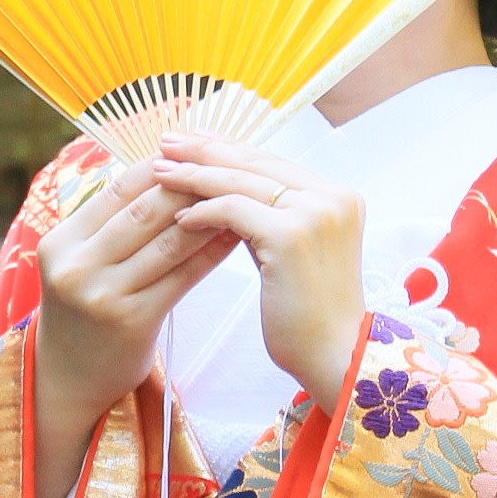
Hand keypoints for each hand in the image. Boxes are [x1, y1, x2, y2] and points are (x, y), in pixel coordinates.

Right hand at [31, 157, 239, 497]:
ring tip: (243, 198)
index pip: (120, 187)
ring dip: (212, 215)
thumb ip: (112, 223)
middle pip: (146, 209)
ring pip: (169, 240)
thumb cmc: (85, 313)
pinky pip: (183, 275)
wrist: (69, 382)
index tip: (200, 152)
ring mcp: (103, 295)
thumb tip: (168, 168)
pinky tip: (236, 237)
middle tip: (233, 168)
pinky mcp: (132, 321)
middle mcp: (77, 266)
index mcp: (61, 241)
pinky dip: (212, 252)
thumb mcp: (82, 263)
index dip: (163, 165)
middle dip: (194, 185)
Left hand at [156, 134, 367, 413]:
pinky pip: (234, 211)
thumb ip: (270, 221)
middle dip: (206, 151)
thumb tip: (227, 196)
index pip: (272, 162)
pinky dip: (203, 212)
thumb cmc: (309, 317)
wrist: (336, 355)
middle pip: (255, 163)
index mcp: (337, 197)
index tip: (194, 142)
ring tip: (159, 174)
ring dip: (195, 176)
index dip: (229, 150)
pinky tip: (178, 219)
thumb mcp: (293, 256)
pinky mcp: (291, 235)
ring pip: (241, 182)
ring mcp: (314, 213)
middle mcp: (331, 197)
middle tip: (166, 143)